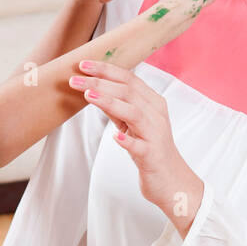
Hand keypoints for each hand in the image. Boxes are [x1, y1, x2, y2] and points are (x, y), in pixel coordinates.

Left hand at [66, 62, 203, 226]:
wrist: (171, 180)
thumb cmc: (150, 150)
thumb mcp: (133, 125)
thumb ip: (118, 108)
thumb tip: (95, 90)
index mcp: (152, 103)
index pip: (128, 79)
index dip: (106, 70)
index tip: (83, 64)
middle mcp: (156, 115)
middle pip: (128, 92)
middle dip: (101, 82)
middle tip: (75, 79)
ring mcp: (155, 135)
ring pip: (134, 113)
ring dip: (110, 103)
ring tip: (88, 96)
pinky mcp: (152, 156)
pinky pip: (139, 147)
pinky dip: (127, 140)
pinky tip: (115, 137)